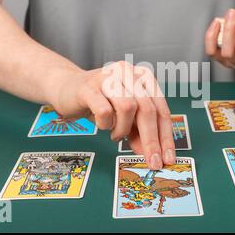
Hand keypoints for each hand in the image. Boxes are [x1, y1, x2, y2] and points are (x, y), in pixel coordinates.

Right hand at [48, 61, 174, 169]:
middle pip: (148, 109)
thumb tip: (152, 153)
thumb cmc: (101, 102)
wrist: (67, 88)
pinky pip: (104, 111)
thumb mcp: (126, 117)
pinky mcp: (89, 87)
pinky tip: (103, 125)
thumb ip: (139, 132)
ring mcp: (108, 77)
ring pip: (128, 108)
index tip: (168, 158)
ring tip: (116, 134)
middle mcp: (128, 73)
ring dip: (123, 129)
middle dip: (151, 140)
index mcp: (143, 77)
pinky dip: (106, 124)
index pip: (161, 109)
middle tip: (151, 162)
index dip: (166, 136)